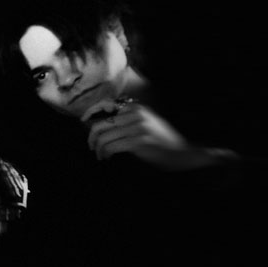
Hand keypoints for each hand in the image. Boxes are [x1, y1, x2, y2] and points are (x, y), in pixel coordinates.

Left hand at [83, 99, 221, 170]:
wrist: (181, 151)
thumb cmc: (161, 140)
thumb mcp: (145, 121)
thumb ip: (127, 119)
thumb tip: (101, 125)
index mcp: (136, 108)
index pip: (105, 108)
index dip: (91, 117)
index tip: (86, 126)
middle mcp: (135, 115)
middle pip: (100, 125)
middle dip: (92, 138)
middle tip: (92, 147)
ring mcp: (136, 128)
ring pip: (103, 138)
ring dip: (98, 149)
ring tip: (101, 155)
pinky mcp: (137, 142)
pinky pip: (111, 147)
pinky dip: (105, 153)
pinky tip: (107, 158)